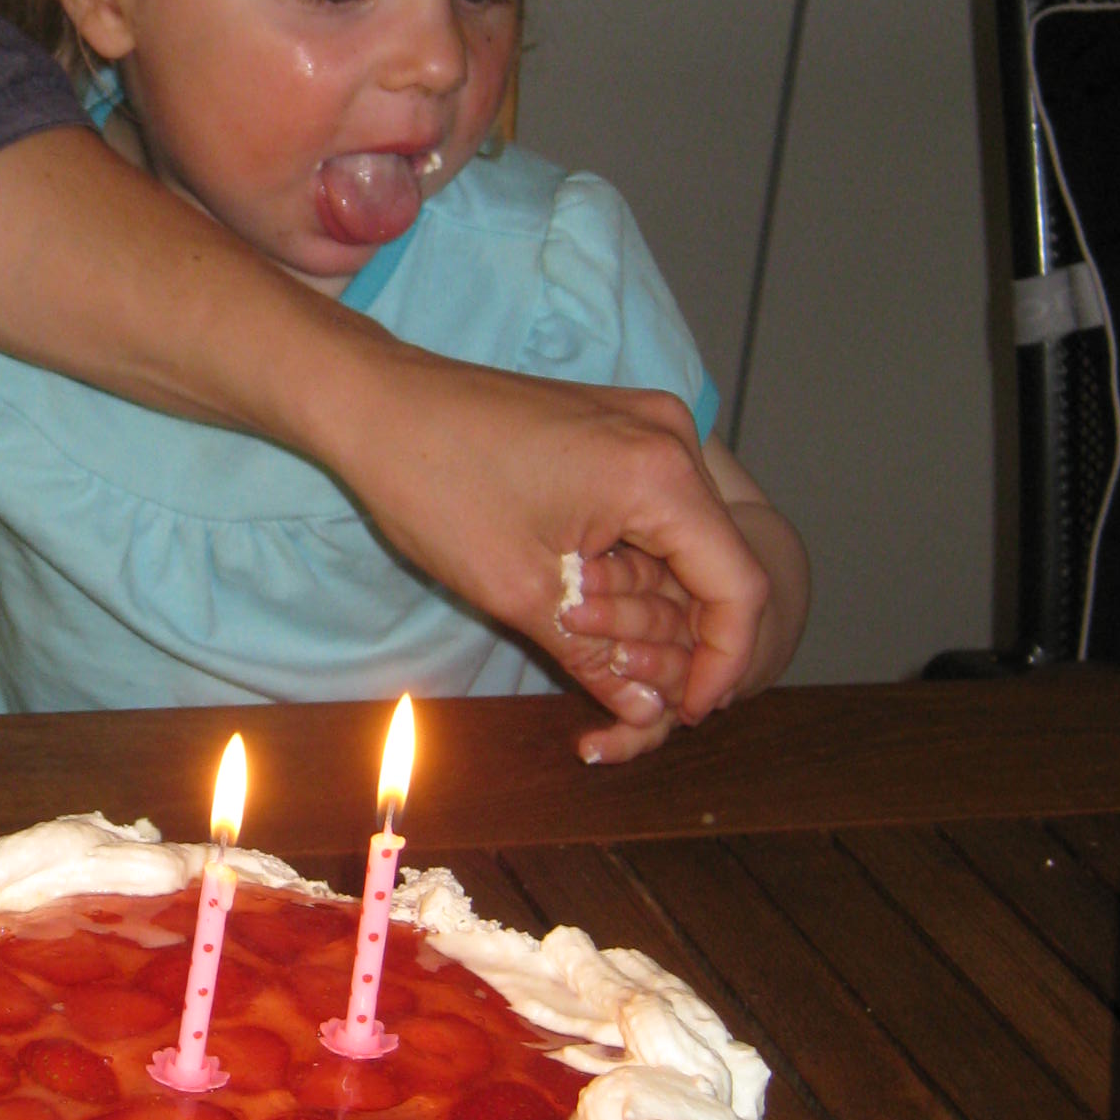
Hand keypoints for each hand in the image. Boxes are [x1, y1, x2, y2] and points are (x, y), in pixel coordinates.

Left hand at [336, 355, 771, 720]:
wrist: (378, 407)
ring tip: (578, 638)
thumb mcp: (519, 592)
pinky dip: (628, 567)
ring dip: (645, 606)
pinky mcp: (618, 433)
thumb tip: (652, 710)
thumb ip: (599, 658)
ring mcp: (647, 430)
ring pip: (682, 547)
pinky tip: (578, 600)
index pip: (740, 588)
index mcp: (660, 474)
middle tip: (622, 694)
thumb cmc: (435, 485)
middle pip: (715, 568)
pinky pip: (652, 516)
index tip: (688, 712)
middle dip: (675, 642)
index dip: (723, 663)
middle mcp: (670, 440)